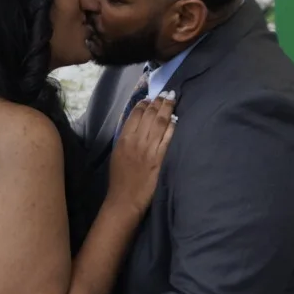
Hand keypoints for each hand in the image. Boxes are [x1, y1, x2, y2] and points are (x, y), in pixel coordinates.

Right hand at [105, 95, 176, 213]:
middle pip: (149, 115)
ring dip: (167, 109)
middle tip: (166, 94)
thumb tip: (136, 122)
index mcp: (124, 139)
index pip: (135, 114)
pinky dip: (172, 127)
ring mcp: (149, 150)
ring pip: (160, 123)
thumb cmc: (120, 178)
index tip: (151, 98)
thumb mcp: (117, 153)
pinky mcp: (159, 159)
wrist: (125, 199)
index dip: (145, 104)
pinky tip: (176, 119)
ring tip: (171, 99)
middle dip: (159, 102)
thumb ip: (126, 137)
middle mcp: (136, 141)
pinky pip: (167, 139)